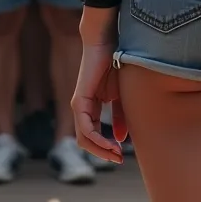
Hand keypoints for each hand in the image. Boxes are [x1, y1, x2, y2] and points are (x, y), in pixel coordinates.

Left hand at [72, 43, 125, 162]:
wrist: (107, 42)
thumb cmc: (115, 63)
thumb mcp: (121, 95)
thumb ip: (120, 116)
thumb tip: (120, 139)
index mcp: (91, 108)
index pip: (94, 136)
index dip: (107, 148)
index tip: (121, 155)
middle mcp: (82, 110)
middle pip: (87, 142)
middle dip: (103, 153)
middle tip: (118, 159)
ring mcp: (79, 106)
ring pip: (84, 139)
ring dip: (100, 150)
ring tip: (116, 154)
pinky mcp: (79, 101)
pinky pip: (85, 128)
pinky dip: (96, 139)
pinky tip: (109, 143)